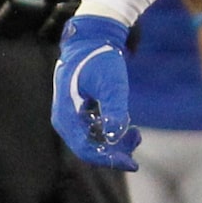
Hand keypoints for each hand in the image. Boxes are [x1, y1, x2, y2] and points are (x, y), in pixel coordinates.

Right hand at [53, 14, 138, 170]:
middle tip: (136, 139)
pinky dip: (110, 133)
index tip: (132, 162)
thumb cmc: (99, 59)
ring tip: (136, 132)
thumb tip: (114, 136)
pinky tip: (127, 127)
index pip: (86, 149)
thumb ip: (114, 110)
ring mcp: (70, 118)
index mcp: (66, 115)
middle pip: (89, 149)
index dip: (109, 159)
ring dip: (115, 143)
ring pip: (92, 142)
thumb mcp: (112, 83)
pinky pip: (93, 133)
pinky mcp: (77, 114)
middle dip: (114, 151)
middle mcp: (64, 120)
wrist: (91, 39)